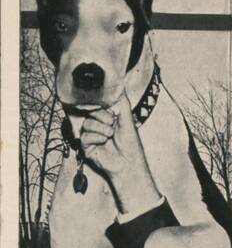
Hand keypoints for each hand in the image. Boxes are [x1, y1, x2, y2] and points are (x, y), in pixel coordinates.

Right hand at [80, 95, 161, 210]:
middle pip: (90, 113)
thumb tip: (118, 86)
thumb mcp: (127, 118)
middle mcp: (97, 125)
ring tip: (109, 134)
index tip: (110, 109)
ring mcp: (91, 136)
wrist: (129, 162)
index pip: (97, 105)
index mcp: (106, 117)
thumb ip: (122, 102)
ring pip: (86, 124)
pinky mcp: (86, 147)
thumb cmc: (130, 142)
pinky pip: (84, 136)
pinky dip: (96, 137)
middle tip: (112, 123)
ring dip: (100, 128)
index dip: (101, 106)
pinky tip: (104, 141)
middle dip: (102, 117)